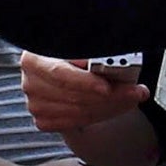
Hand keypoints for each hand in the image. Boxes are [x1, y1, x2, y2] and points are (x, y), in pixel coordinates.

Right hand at [20, 52, 146, 132]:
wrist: (59, 67)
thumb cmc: (69, 52)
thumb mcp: (76, 44)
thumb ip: (90, 51)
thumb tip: (116, 62)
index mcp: (33, 59)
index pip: (60, 73)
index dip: (85, 81)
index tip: (107, 86)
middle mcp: (31, 83)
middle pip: (74, 96)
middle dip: (110, 95)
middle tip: (134, 92)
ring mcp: (35, 104)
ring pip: (79, 111)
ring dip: (110, 106)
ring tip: (130, 96)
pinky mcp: (44, 120)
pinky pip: (77, 122)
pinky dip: (99, 114)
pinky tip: (114, 105)